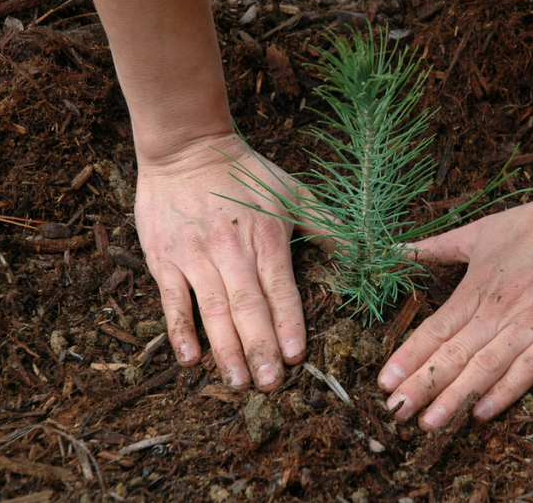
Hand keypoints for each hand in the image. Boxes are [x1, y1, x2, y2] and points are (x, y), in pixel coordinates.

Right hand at [134, 132, 308, 391]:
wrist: (186, 147)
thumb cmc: (245, 173)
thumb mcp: (293, 192)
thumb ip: (328, 225)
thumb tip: (367, 252)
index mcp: (266, 237)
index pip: (280, 288)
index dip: (288, 323)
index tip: (296, 356)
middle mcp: (231, 250)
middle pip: (248, 306)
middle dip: (260, 348)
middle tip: (270, 385)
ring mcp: (196, 256)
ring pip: (213, 310)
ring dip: (226, 348)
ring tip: (238, 382)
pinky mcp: (165, 258)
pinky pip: (172, 300)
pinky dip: (180, 330)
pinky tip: (191, 358)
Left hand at [378, 186, 532, 428]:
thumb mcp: (481, 231)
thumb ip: (438, 247)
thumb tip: (398, 250)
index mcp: (476, 288)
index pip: (435, 330)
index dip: (408, 358)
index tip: (384, 382)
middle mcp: (498, 312)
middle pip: (453, 355)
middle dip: (422, 386)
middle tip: (395, 413)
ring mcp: (531, 326)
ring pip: (485, 368)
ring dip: (455, 398)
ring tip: (429, 423)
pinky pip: (529, 370)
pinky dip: (505, 392)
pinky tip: (482, 413)